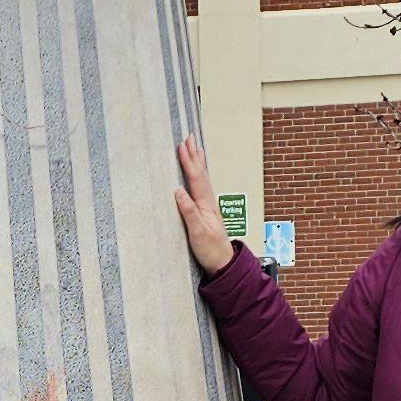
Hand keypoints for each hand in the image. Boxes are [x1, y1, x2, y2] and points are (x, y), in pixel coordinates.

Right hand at [173, 137, 236, 276]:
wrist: (223, 262)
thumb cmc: (210, 249)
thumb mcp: (197, 232)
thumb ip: (188, 211)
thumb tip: (178, 191)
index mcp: (205, 205)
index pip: (196, 179)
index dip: (189, 162)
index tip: (182, 146)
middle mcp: (208, 202)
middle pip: (201, 174)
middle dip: (194, 155)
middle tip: (189, 137)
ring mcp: (207, 206)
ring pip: (202, 178)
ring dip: (197, 162)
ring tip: (194, 148)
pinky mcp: (205, 212)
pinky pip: (201, 187)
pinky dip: (199, 175)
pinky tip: (197, 174)